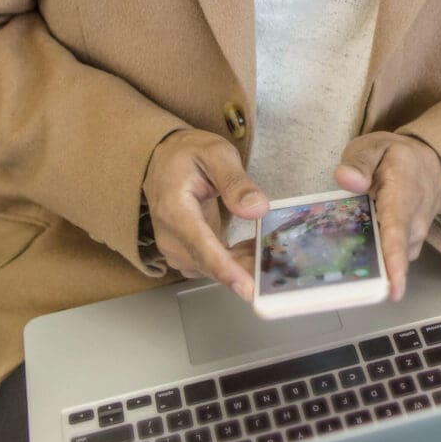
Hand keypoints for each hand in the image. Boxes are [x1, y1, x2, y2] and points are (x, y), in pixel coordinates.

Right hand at [142, 129, 268, 300]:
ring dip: (242, 265)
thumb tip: (257, 209)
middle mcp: (169, 235)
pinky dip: (236, 262)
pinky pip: (213, 266)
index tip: (246, 288)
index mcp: (174, 209)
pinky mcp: (185, 252)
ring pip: (212, 269)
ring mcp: (175, 247)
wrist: (162, 160)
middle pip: (208, 264)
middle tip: (278, 266)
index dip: (224, 269)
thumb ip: (235, 181)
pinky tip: (254, 248)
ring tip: (269, 250)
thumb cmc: (188, 154)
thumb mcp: (215, 154)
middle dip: (244, 270)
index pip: (199, 245)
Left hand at [334, 133, 440, 301]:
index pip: (398, 230)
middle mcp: (414, 221)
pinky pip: (391, 260)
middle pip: (395, 254)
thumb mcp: (375, 147)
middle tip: (342, 283)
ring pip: (391, 259)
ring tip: (341, 270)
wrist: (432, 166)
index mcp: (403, 194)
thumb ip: (359, 162)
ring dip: (370, 265)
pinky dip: (373, 261)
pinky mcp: (410, 246)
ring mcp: (415, 237)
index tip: (393, 288)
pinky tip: (352, 258)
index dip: (395, 260)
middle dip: (373, 271)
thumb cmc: (396, 158)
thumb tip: (344, 179)